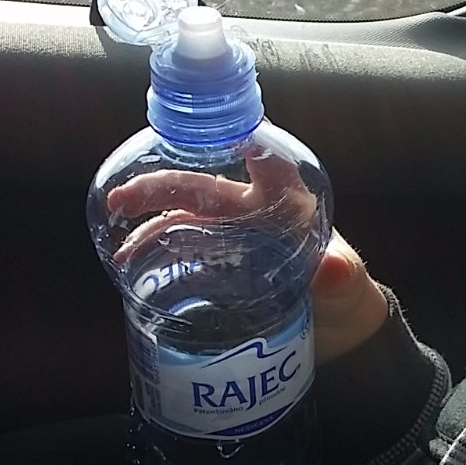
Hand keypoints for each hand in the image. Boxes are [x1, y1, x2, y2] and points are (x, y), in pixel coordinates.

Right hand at [106, 148, 386, 363]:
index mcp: (286, 204)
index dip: (244, 142)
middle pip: (203, 189)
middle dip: (161, 188)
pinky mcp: (215, 265)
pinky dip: (151, 252)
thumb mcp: (347, 289)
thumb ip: (341, 278)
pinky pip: (178, 249)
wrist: (336, 333)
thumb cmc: (345, 297)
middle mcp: (252, 212)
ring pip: (182, 217)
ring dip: (147, 222)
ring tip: (118, 241)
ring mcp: (229, 237)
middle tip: (122, 197)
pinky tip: (128, 263)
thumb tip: (334, 268)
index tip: (217, 132)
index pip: (266, 164)